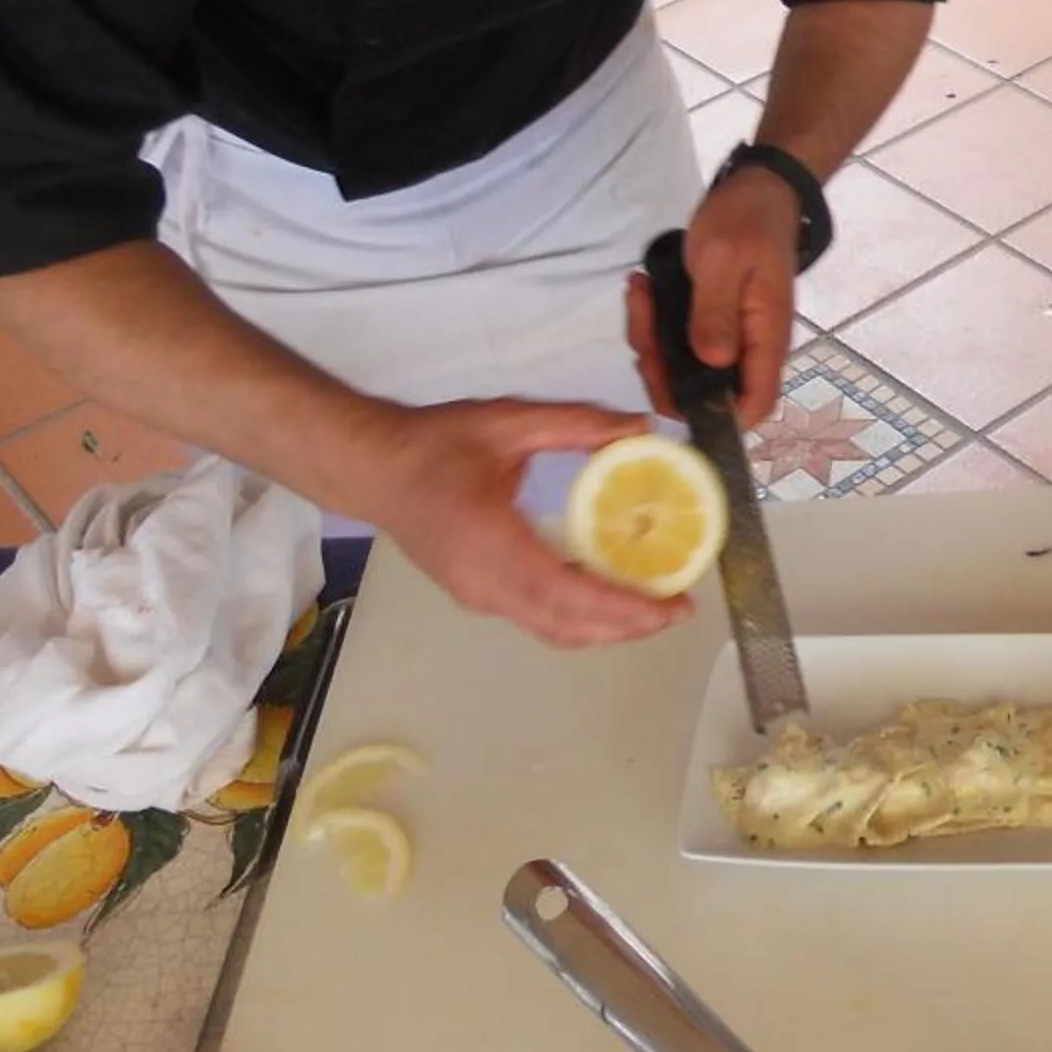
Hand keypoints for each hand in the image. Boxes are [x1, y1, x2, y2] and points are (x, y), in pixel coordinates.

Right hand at [347, 399, 690, 646]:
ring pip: (553, 630)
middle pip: (568, 625)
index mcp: (493, 544)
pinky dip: (579, 618)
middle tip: (678, 608)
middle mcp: (486, 585)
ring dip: (606, 628)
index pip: (569, 593)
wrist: (373, 468)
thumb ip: (576, 424)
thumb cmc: (437, 443)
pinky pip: (536, 619)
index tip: (671, 606)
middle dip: (628, 625)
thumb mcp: (509, 421)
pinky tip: (607, 596)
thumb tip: (640, 428)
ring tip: (652, 607)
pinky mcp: (476, 596)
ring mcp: (478, 597)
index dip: (624, 608)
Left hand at [625, 165, 801, 430]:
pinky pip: (679, 343)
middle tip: (641, 327)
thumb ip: (715, 312)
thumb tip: (711, 363)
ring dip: (652, 342)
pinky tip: (643, 288)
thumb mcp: (724, 260)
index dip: (718, 420)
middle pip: (709, 394)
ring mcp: (731, 336)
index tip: (670, 398)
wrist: (757, 188)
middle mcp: (751, 347)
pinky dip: (654, 324)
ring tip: (639, 294)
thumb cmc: (746, 219)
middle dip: (663, 372)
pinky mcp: (712, 322)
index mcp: (766, 338)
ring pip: (686, 369)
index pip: (754, 405)